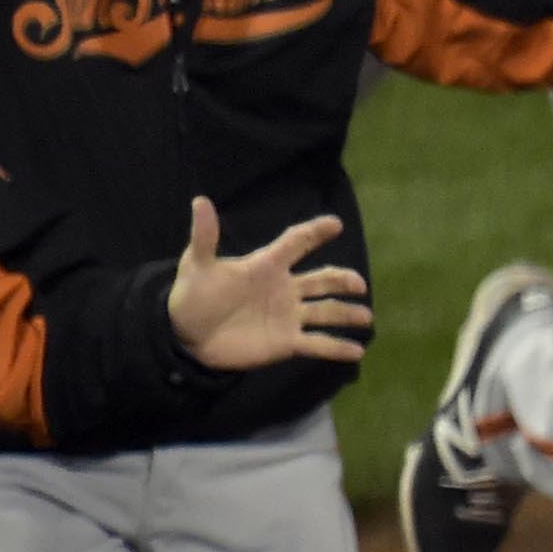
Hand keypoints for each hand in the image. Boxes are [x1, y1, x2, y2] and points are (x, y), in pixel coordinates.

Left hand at [166, 198, 371, 371]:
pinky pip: (318, 344)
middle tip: (358, 284)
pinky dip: (338, 348)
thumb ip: (205, 236)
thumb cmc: (194, 296)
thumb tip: (200, 200)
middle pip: (322, 280)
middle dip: (342, 280)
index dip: (314, 233)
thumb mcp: (197, 265)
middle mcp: (284, 289)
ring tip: (365, 317)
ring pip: (326, 312)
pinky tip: (357, 351)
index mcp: (266, 267)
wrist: (187, 336)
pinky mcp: (288, 342)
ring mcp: (289, 316)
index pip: (295, 244)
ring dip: (347, 313)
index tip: (335, 224)